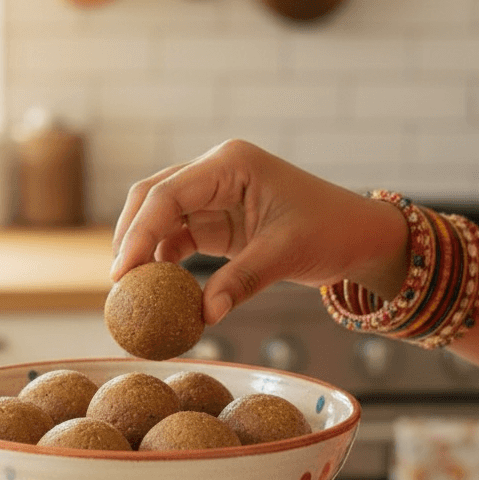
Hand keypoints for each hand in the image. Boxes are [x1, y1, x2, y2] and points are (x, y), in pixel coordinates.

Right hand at [110, 140, 409, 323]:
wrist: (359, 234)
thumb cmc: (332, 231)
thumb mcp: (286, 254)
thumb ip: (241, 281)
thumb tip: (203, 315)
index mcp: (231, 164)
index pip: (168, 195)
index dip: (138, 233)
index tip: (122, 272)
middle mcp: (216, 171)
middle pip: (153, 197)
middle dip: (130, 237)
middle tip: (119, 282)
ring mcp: (214, 193)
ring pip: (159, 216)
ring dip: (143, 249)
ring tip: (131, 289)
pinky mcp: (216, 218)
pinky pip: (178, 236)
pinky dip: (164, 259)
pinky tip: (158, 286)